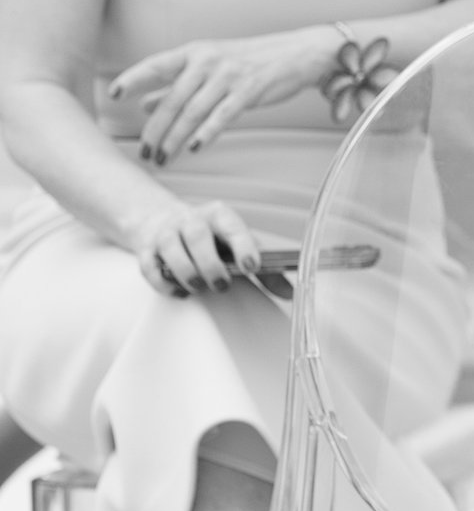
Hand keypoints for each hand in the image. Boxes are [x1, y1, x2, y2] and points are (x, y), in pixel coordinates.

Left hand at [112, 29, 335, 162]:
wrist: (297, 53)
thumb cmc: (250, 61)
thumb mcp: (209, 68)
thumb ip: (175, 86)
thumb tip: (143, 105)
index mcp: (194, 53)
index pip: (156, 65)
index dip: (134, 78)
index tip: (113, 94)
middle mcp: (208, 62)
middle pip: (172, 99)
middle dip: (154, 129)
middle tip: (144, 152)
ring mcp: (229, 76)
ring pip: (193, 112)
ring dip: (175, 139)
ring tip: (163, 158)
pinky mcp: (250, 91)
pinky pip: (223, 115)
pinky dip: (207, 132)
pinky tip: (195, 147)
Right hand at [126, 199, 259, 297]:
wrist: (161, 221)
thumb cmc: (210, 239)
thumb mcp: (239, 246)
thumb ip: (266, 270)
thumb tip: (290, 293)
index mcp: (221, 216)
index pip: (234, 228)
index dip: (243, 246)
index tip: (251, 267)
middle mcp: (192, 220)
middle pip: (199, 237)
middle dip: (211, 265)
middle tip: (221, 285)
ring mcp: (167, 233)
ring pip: (172, 250)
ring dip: (187, 273)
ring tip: (199, 288)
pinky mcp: (146, 249)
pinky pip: (150, 266)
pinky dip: (164, 282)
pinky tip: (179, 291)